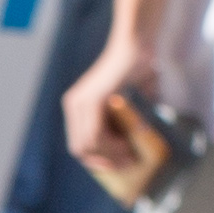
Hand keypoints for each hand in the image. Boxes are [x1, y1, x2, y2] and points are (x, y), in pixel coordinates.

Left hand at [63, 32, 158, 188]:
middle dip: (103, 163)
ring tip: (131, 157)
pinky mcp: (92, 101)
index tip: (116, 166)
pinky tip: (128, 146)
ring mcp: (80, 103)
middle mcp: (74, 105)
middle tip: (127, 166)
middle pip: (79, 149)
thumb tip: (140, 138)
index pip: (78, 143)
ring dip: (110, 156)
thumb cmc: (136, 68)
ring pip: (88, 145)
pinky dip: (112, 146)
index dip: (95, 159)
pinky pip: (96, 135)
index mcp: (78, 106)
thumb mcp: (128, 98)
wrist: (136, 46)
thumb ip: (127, 117)